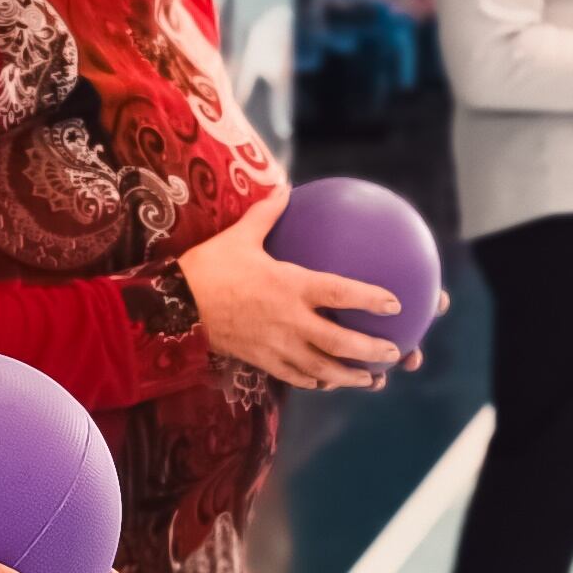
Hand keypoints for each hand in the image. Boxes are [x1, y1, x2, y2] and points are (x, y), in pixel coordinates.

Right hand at [178, 186, 408, 390]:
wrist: (175, 307)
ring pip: (322, 368)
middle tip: (397, 352)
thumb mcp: (240, 236)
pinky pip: (295, 376)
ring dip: (350, 376)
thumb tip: (285, 188)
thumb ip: (268, 213)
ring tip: (372, 380)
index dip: (371, 299)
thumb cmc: (208, 267)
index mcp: (290, 285)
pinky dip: (315, 381)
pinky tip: (326, 383)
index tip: (396, 304)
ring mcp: (276, 345)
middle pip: (340, 342)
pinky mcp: (261, 360)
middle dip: (372, 351)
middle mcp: (290, 320)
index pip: (341, 294)